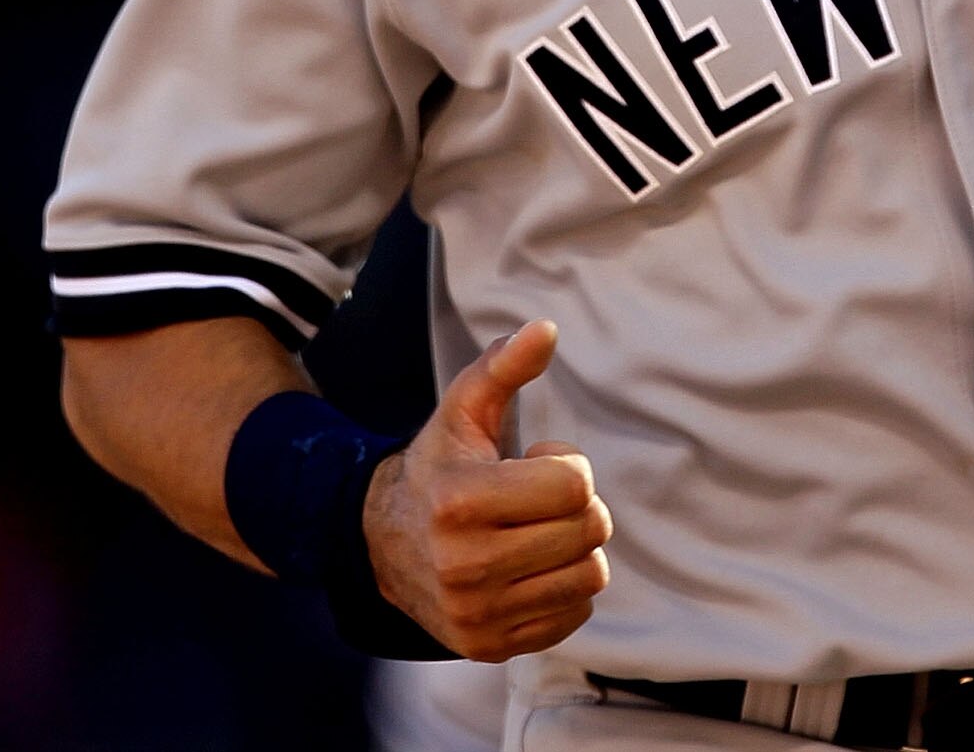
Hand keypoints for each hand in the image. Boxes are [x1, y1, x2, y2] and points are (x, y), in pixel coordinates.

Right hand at [362, 318, 614, 659]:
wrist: (383, 544)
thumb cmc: (440, 466)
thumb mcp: (463, 410)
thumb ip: (503, 367)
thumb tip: (547, 328)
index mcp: (460, 502)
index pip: (575, 486)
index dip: (568, 465)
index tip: (534, 461)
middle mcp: (465, 567)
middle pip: (589, 531)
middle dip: (577, 504)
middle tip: (537, 497)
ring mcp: (477, 614)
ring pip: (590, 576)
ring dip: (575, 547)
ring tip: (532, 531)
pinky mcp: (489, 646)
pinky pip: (575, 614)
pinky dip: (564, 586)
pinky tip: (527, 566)